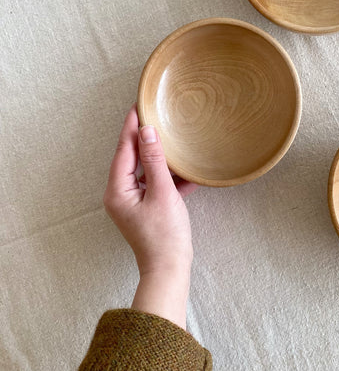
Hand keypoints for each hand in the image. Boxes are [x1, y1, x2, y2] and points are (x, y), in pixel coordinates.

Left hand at [103, 104, 197, 328]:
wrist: (170, 268)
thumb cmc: (164, 234)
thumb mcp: (162, 192)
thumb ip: (155, 160)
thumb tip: (147, 132)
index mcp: (118, 190)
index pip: (123, 150)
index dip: (131, 128)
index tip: (138, 106)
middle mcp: (120, 194)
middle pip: (132, 158)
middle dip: (145, 138)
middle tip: (155, 116)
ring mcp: (133, 201)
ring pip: (145, 170)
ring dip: (160, 157)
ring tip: (171, 137)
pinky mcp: (147, 207)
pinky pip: (155, 183)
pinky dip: (169, 176)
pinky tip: (185, 170)